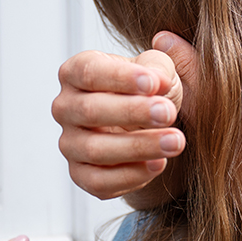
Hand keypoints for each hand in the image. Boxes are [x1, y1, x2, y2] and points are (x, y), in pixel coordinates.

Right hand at [53, 32, 195, 199]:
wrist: (152, 124)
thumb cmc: (152, 89)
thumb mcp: (160, 69)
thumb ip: (161, 64)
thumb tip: (164, 58)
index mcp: (77, 72)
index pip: (90, 72)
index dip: (122, 78)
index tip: (155, 83)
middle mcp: (65, 107)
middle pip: (90, 110)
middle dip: (133, 112)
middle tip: (169, 112)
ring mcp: (69, 143)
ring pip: (95, 150)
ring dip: (139, 146)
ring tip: (176, 142)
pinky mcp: (80, 174)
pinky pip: (98, 182)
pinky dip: (130, 176)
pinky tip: (159, 164)